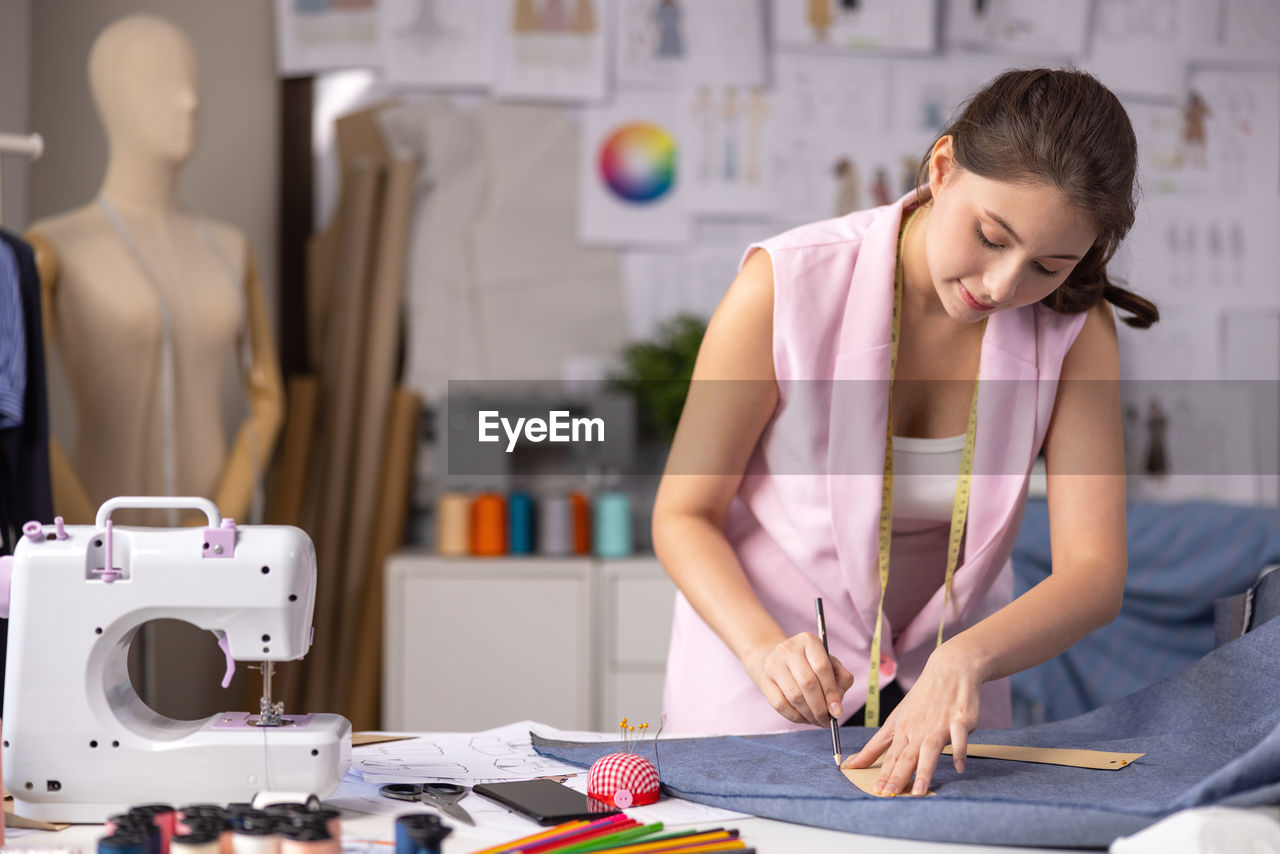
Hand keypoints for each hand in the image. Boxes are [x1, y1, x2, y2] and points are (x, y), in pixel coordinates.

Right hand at [743, 633, 853, 726]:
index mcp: (808, 641)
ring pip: (795, 696)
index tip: (837, 711)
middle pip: (808, 683)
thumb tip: (837, 705)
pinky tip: (804, 718)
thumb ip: (841, 678)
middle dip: (820, 707)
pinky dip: (795, 716)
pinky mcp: (764, 679)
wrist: (773, 656)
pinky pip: (780, 705)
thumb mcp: (828, 661)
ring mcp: (774, 664)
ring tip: (818, 720)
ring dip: (809, 714)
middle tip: (828, 721)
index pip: (822, 668)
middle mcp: (789, 649)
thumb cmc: (808, 662)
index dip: (831, 693)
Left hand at [843, 645, 983, 795]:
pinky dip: (959, 751)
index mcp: (901, 729)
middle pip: (906, 756)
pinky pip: (960, 737)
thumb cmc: (921, 699)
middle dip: (897, 777)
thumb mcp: (895, 719)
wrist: (949, 669)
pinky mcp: (960, 720)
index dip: (883, 774)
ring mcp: (939, 724)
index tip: (876, 792)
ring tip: (920, 791)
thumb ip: (877, 745)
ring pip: (930, 749)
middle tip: (889, 795)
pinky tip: (959, 767)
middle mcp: (918, 728)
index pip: (890, 755)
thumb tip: (853, 765)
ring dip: (924, 770)